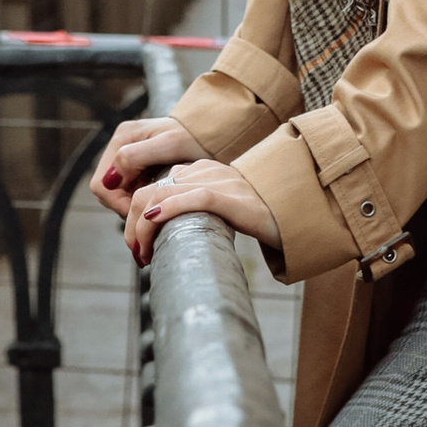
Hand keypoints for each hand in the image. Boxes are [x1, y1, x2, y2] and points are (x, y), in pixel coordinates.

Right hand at [93, 115, 200, 221]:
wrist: (213, 132)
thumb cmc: (196, 136)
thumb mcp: (168, 145)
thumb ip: (135, 157)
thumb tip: (109, 180)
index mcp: (123, 138)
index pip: (101, 184)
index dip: (118, 203)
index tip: (141, 211)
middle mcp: (121, 145)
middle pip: (106, 189)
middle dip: (124, 203)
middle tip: (150, 209)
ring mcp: (128, 154)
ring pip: (117, 190)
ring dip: (133, 200)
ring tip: (156, 201)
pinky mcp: (138, 164)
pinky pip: (130, 187)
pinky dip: (140, 195)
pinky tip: (158, 195)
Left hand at [122, 155, 279, 267]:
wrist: (294, 213)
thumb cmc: (257, 215)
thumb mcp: (219, 206)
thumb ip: (194, 205)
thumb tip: (162, 223)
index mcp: (199, 170)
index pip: (151, 188)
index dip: (135, 219)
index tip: (139, 246)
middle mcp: (204, 171)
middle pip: (148, 193)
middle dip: (132, 227)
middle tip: (138, 255)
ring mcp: (218, 182)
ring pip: (161, 197)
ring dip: (142, 231)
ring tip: (146, 256)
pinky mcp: (232, 198)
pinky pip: (193, 199)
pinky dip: (167, 211)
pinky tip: (154, 224)